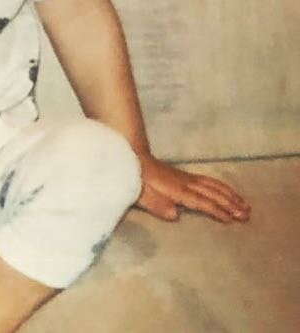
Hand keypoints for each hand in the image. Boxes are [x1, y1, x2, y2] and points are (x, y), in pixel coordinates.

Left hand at [136, 153, 250, 222]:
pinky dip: (223, 187)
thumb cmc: (137, 182)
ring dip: (231, 196)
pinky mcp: (187, 176)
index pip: (200, 202)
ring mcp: (188, 178)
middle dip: (231, 204)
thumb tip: (176, 215)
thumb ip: (159, 206)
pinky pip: (210, 181)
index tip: (230, 220)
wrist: (133, 160)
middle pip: (212, 194)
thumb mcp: (143, 197)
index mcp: (176, 190)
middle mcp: (186, 183)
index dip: (216, 211)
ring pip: (214, 186)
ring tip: (246, 206)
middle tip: (246, 215)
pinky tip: (230, 192)